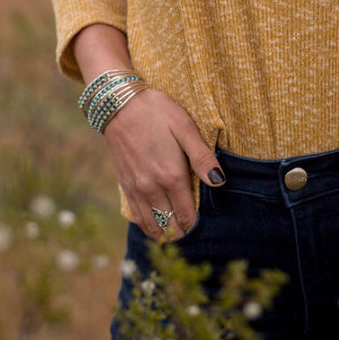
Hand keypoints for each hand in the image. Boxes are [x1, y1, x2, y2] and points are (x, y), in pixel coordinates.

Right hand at [103, 88, 225, 240]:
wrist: (119, 104)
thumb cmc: (157, 112)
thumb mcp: (185, 128)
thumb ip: (202, 157)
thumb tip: (219, 181)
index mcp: (171, 176)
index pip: (186, 212)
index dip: (194, 222)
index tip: (199, 224)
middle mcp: (152, 187)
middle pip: (170, 220)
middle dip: (180, 229)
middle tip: (188, 232)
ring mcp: (136, 187)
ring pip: (151, 222)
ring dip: (163, 231)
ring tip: (172, 235)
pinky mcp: (124, 183)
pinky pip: (135, 213)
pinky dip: (145, 224)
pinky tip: (152, 226)